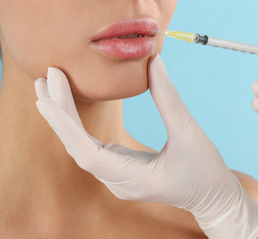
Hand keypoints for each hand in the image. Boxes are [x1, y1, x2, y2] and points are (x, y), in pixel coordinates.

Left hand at [35, 55, 257, 238]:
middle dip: (58, 114)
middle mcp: (117, 181)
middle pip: (77, 147)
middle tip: (45, 78)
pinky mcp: (121, 168)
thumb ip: (168, 98)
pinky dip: (77, 125)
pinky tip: (68, 106)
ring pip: (80, 147)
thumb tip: (153, 62)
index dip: (64, 123)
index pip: (85, 152)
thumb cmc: (204, 170)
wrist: (212, 196)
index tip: (49, 93)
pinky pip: (91, 147)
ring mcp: (117, 176)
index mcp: (131, 178)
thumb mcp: (188, 132)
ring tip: (48, 87)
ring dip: (64, 118)